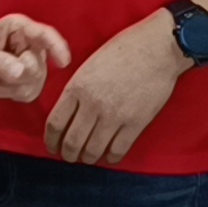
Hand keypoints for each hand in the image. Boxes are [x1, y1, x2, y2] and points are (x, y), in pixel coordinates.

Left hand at [0, 14, 70, 101]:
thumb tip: (21, 72)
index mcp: (19, 29)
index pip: (45, 35)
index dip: (57, 46)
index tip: (63, 62)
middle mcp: (30, 44)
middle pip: (40, 66)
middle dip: (19, 74)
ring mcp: (32, 63)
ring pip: (38, 82)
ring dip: (15, 86)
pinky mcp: (30, 80)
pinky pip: (31, 93)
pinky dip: (14, 93)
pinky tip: (2, 85)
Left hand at [43, 11, 190, 164]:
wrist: (157, 48)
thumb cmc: (123, 50)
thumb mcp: (89, 65)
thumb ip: (77, 90)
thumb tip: (68, 113)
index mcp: (77, 87)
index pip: (55, 123)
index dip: (51, 140)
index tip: (52, 146)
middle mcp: (93, 105)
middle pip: (72, 142)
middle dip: (67, 154)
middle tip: (68, 156)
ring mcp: (115, 116)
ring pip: (93, 150)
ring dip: (87, 158)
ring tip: (87, 157)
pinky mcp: (136, 123)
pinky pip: (118, 150)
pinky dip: (110, 158)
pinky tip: (109, 156)